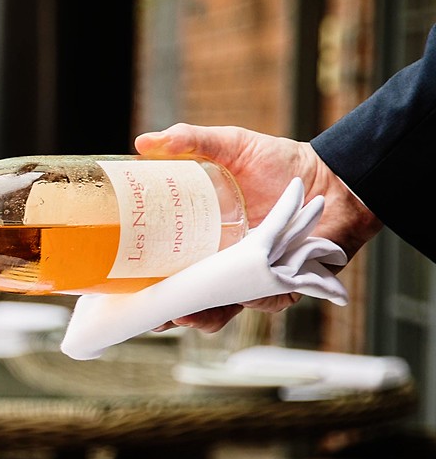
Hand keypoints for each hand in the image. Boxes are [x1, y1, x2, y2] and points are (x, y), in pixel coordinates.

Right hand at [134, 124, 380, 331]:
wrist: (337, 180)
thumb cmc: (285, 163)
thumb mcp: (234, 145)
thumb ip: (192, 141)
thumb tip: (143, 142)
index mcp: (201, 234)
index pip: (165, 262)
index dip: (144, 278)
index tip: (121, 289)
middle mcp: (222, 260)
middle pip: (186, 294)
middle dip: (167, 312)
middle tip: (152, 315)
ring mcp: (249, 276)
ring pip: (219, 307)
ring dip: (201, 317)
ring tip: (186, 317)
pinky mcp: (280, 287)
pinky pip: (259, 303)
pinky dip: (245, 304)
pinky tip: (233, 301)